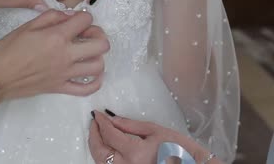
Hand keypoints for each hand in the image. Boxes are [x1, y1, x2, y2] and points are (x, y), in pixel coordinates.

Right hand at [0, 10, 108, 101]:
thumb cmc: (7, 50)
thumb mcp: (26, 26)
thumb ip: (50, 17)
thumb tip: (69, 15)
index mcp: (56, 36)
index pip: (85, 20)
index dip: (84, 16)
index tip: (76, 20)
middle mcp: (65, 55)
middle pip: (101, 44)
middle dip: (98, 35)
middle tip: (87, 34)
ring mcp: (65, 74)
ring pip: (98, 66)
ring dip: (97, 56)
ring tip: (87, 52)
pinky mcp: (61, 88)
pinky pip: (87, 89)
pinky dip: (95, 82)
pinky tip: (92, 74)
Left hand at [88, 111, 220, 163]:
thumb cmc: (179, 149)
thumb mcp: (155, 131)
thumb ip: (131, 125)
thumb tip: (113, 119)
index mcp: (135, 153)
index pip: (109, 135)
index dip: (101, 122)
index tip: (97, 114)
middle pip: (100, 151)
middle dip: (94, 135)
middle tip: (95, 122)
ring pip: (101, 162)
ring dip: (97, 146)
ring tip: (99, 132)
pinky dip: (104, 156)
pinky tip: (107, 146)